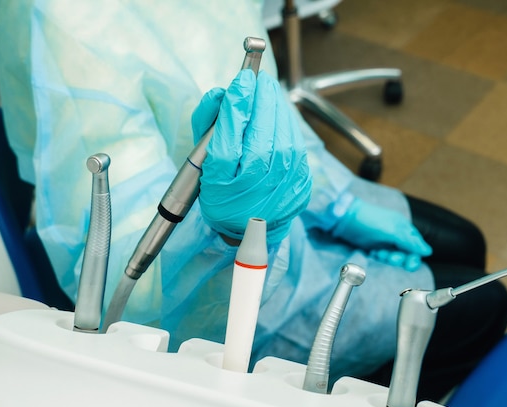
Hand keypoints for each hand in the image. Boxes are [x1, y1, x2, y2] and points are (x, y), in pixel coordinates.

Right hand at [191, 70, 311, 243]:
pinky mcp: (301, 178)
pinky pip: (296, 140)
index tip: (243, 77)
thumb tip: (223, 93)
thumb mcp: (204, 163)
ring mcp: (285, 177)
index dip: (240, 95)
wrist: (249, 229)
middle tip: (258, 79)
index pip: (235, 122)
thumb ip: (208, 124)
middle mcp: (261, 174)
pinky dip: (287, 122)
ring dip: (276, 105)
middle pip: (265, 119)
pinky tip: (279, 114)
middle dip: (262, 94)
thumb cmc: (222, 194)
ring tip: (268, 92)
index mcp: (229, 173)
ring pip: (284, 126)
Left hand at [332, 198, 431, 270]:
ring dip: (387, 258)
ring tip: (378, 253)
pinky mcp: (373, 245)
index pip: (416, 246)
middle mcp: (396, 234)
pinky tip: (372, 252)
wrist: (345, 217)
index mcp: (404, 228)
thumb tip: (428, 252)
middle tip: (390, 257)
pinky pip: (381, 256)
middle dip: (399, 258)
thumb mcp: (392, 231)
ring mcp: (384, 240)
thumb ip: (410, 242)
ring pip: (393, 256)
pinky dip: (378, 257)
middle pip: (405, 253)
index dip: (414, 257)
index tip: (409, 265)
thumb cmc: (370, 220)